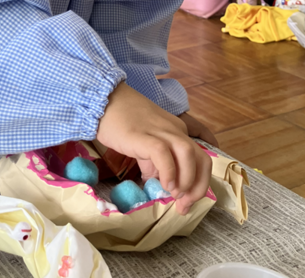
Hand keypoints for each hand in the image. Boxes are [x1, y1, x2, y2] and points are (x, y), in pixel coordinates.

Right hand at [97, 82, 210, 214]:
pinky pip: (163, 153)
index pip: (200, 159)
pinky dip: (169, 171)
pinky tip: (164, 185)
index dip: (199, 184)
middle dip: (198, 187)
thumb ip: (155, 162)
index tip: (185, 202)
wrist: (103, 100)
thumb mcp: (145, 143)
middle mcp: (174, 130)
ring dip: (187, 180)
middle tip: (183, 204)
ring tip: (174, 194)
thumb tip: (161, 185)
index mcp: (177, 132)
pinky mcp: (143, 135)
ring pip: (188, 154)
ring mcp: (160, 131)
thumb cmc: (122, 121)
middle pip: (202, 159)